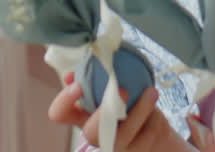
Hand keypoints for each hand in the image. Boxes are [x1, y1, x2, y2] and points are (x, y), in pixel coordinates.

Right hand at [47, 72, 191, 151]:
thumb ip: (95, 75)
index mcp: (82, 116)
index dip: (65, 101)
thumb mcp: (109, 85)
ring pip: (124, 134)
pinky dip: (153, 117)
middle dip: (105, 113)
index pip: (60, 113)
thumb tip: (77, 70)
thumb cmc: (125, 102)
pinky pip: (146, 134)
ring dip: (140, 110)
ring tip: (151, 92)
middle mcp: (96, 134)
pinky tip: (155, 106)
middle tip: (121, 90)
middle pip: (91, 133)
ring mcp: (116, 145)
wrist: (149, 126)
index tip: (78, 84)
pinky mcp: (137, 150)